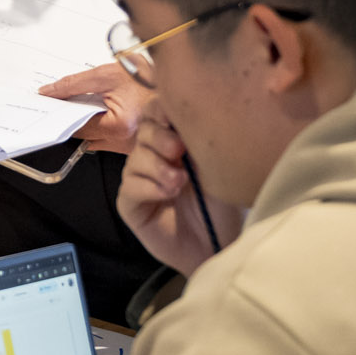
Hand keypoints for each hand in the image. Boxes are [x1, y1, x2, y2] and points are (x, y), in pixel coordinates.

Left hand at [39, 60, 150, 154]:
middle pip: (82, 135)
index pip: (75, 125)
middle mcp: (124, 142)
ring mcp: (129, 147)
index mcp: (119, 126)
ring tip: (86, 104)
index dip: (60, 113)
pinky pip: (106, 140)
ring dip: (85, 123)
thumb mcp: (110, 74)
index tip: (48, 104)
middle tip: (61, 102)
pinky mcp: (132, 146)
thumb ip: (76, 83)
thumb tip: (50, 91)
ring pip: (93, 139)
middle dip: (71, 118)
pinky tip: (100, 111)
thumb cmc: (152, 80)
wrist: (180, 86)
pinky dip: (99, 126)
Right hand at [113, 103, 241, 275]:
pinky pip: (130, 186)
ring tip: (180, 182)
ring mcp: (140, 179)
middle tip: (180, 150)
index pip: (157, 111)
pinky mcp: (131, 204)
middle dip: (160, 138)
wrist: (220, 245)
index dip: (163, 110)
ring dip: (158, 167)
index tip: (178, 119)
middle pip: (144, 130)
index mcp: (175, 140)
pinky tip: (168, 194)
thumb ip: (200, 139)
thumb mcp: (217, 165)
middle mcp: (154, 155)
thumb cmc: (225, 206)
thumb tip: (192, 110)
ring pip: (136, 158)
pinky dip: (149, 186)